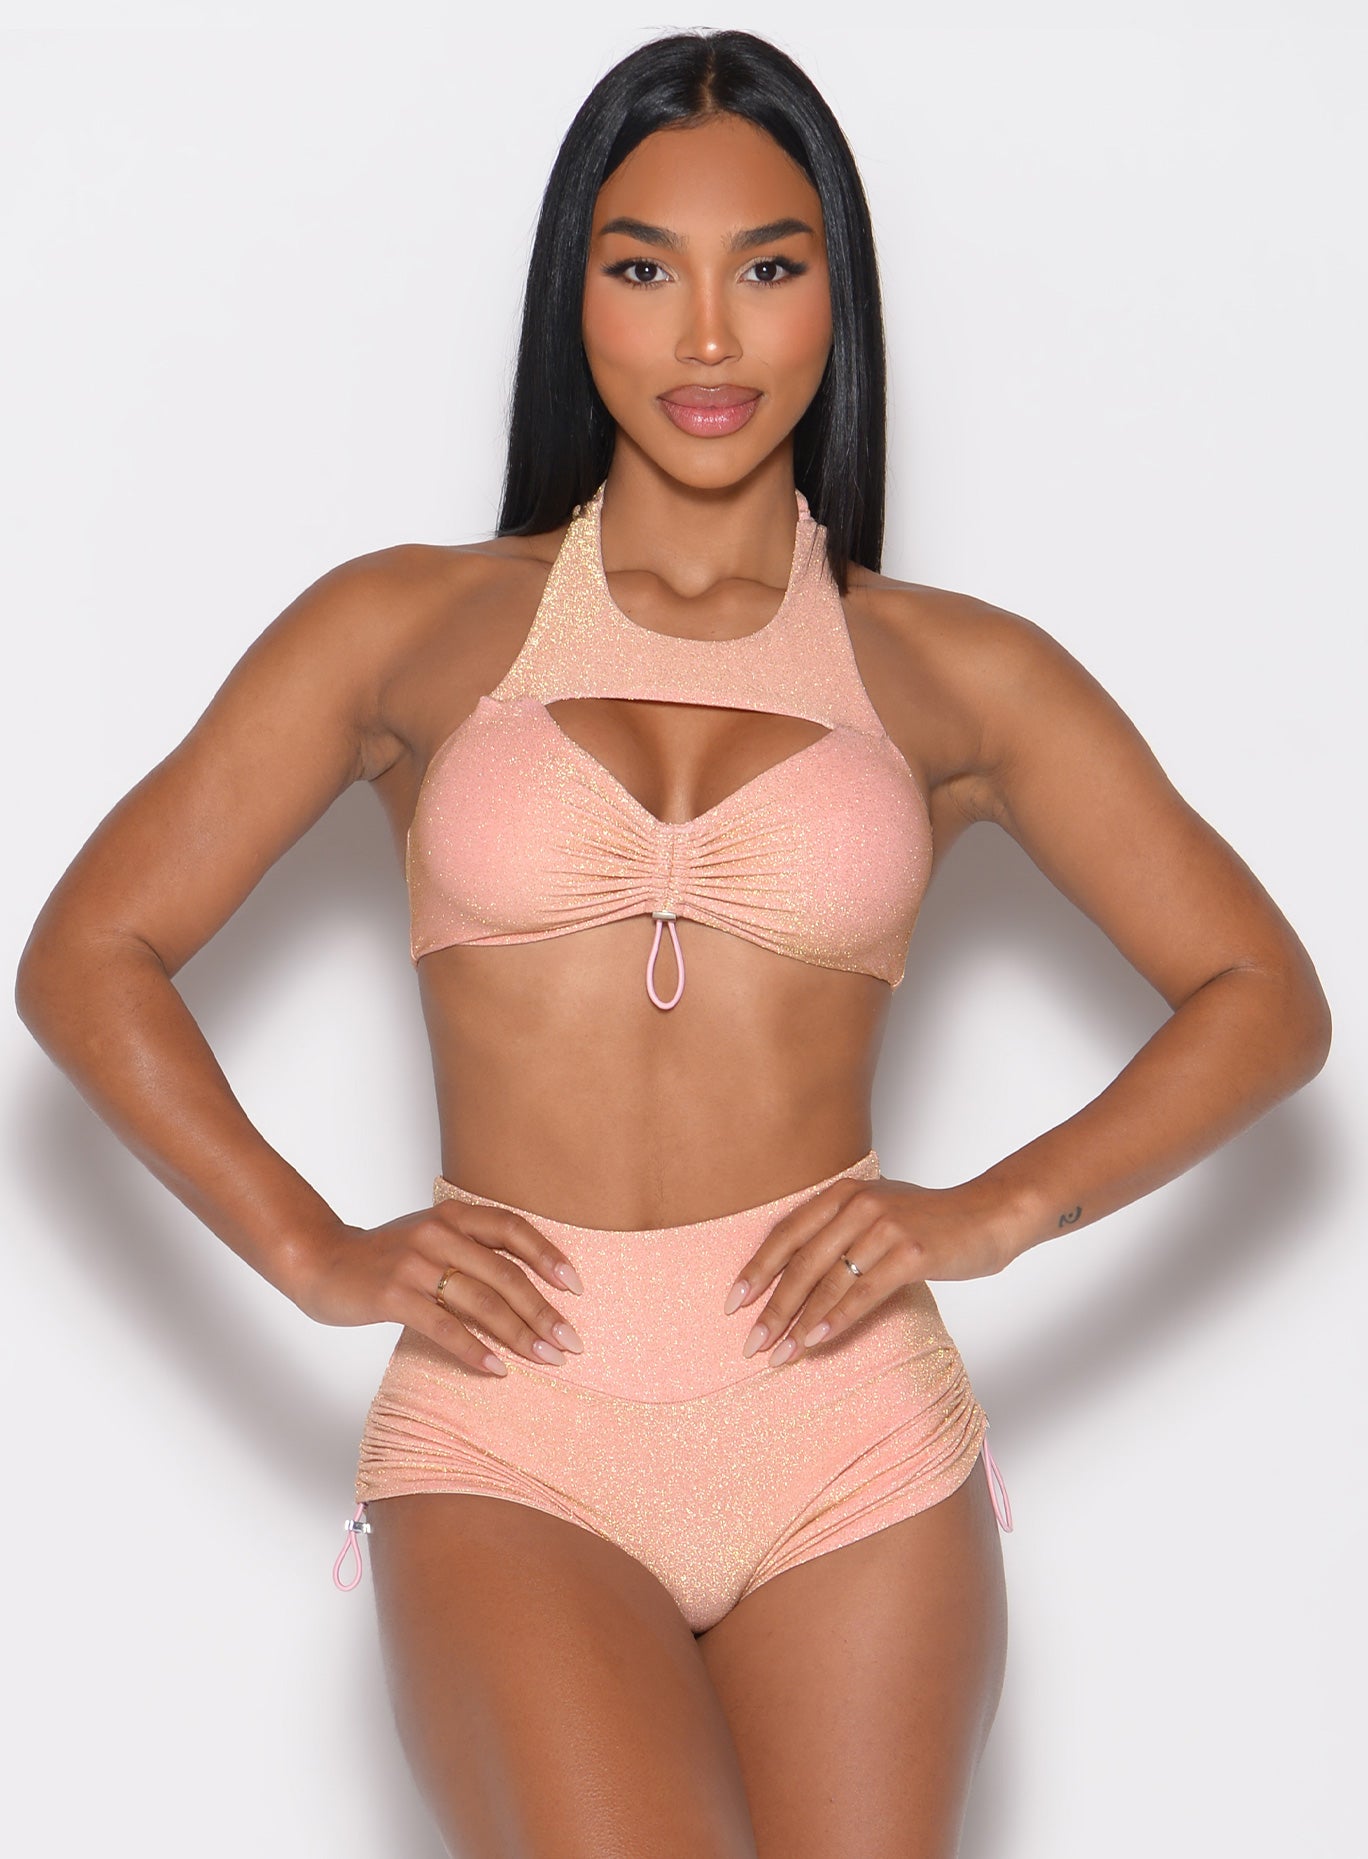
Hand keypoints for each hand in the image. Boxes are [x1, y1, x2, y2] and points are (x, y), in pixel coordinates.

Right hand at [288, 1201, 586, 1375]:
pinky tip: (498, 1369)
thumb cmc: (387, 1256)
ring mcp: (415, 1263)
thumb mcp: (433, 1237)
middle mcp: (439, 1233)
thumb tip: (532, 1286)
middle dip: (544, 1312)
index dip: (549, 1257)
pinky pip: (444, 1326)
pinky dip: (475, 1349)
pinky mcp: (393, 1295)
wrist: (321, 1260)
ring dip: (519, 1335)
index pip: (513, 1229)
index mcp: (453, 1214)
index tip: (577, 1288)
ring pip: (481, 1303)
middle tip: (571, 1342)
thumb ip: (474, 1250)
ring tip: (546, 1359)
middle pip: (506, 1275)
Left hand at [724, 1177, 1011, 1367]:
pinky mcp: (911, 1253)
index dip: (756, 1270)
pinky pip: (863, 1294)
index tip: (732, 1303)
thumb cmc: (931, 1221)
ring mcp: (885, 1227)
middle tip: (750, 1343)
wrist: (990, 1214)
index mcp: (843, 1193)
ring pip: (828, 1283)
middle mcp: (858, 1205)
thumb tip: (793, 1279)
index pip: (786, 1234)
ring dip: (799, 1324)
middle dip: (772, 1309)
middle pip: (801, 1264)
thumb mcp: (878, 1212)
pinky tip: (816, 1342)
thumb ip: (838, 1232)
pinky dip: (836, 1321)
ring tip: (778, 1355)